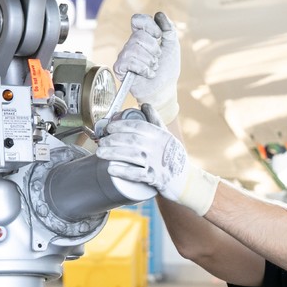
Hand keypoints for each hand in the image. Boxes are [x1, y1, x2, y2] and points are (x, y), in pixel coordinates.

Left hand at [96, 105, 217, 215]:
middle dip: (113, 140)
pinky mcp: (155, 179)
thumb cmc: (173, 157)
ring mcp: (157, 163)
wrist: (186, 181)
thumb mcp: (167, 137)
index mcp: (161, 135)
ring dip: (113, 153)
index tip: (110, 128)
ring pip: (132, 155)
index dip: (122, 125)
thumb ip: (155, 121)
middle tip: (102, 142)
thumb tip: (144, 105)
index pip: (139, 126)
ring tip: (101, 154)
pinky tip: (111, 169)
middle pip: (132, 140)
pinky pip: (137, 174)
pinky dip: (123, 171)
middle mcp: (159, 147)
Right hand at [112, 12, 179, 121]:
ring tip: (153, 68)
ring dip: (150, 61)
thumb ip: (168, 28)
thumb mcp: (172, 45)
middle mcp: (131, 44)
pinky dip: (143, 69)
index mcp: (142, 36)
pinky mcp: (120, 68)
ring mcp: (124, 56)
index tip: (159, 36)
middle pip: (138, 36)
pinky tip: (147, 74)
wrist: (165, 88)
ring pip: (134, 49)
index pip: (137, 20)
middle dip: (154, 49)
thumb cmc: (168, 69)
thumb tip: (159, 14)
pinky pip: (129, 61)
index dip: (149, 25)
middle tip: (157, 59)